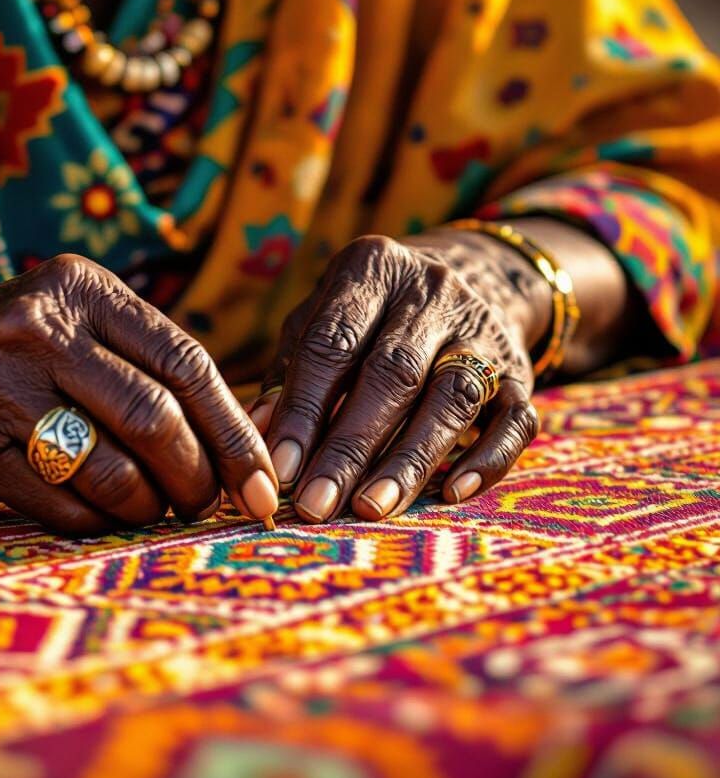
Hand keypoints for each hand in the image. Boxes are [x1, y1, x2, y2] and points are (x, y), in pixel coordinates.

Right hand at [0, 255, 277, 534]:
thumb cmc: (20, 343)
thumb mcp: (79, 318)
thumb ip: (149, 363)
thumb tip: (238, 446)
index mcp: (83, 289)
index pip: (185, 363)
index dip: (234, 431)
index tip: (263, 480)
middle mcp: (39, 331)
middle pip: (153, 420)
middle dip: (198, 476)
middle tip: (207, 500)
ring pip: (112, 471)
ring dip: (151, 504)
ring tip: (159, 505)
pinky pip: (64, 506)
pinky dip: (102, 521)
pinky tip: (110, 512)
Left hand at [250, 231, 542, 521]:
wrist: (470, 278)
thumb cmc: (367, 316)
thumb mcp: (321, 319)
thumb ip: (289, 372)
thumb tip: (257, 435)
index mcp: (372, 269)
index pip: (332, 343)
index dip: (304, 408)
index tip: (280, 468)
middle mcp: (432, 291)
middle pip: (392, 374)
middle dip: (350, 445)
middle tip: (317, 503)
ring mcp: (483, 331)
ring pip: (452, 397)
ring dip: (410, 459)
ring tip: (370, 508)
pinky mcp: (520, 371)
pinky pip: (515, 419)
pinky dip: (488, 459)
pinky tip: (452, 494)